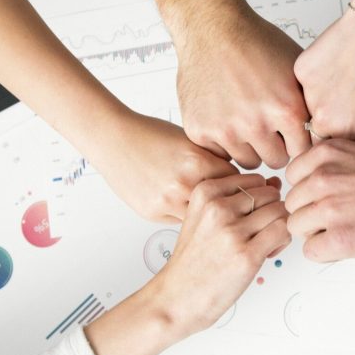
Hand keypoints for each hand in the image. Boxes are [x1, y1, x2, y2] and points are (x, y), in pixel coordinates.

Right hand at [85, 173, 290, 354]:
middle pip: (270, 194)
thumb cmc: (193, 261)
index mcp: (204, 192)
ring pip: (280, 211)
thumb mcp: (204, 217)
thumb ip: (238, 198)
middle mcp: (217, 208)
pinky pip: (283, 231)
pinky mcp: (247, 254)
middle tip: (261, 232)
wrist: (176, 298)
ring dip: (279, 227)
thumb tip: (274, 183)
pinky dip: (282, 241)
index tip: (252, 216)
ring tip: (264, 244)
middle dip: (272, 211)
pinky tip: (267, 252)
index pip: (255, 179)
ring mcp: (232, 231)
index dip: (261, 197)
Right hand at [94, 112, 238, 222]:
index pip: (236, 181)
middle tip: (227, 198)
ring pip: (202, 217)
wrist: (113, 139)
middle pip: (222, 202)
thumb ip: (213, 159)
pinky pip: (181, 221)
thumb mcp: (190, 139)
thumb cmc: (149, 134)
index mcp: (197, 160)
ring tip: (205, 203)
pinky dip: (185, 214)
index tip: (241, 185)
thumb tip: (235, 177)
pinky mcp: (153, 212)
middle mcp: (183, 183)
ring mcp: (167, 201)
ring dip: (205, 212)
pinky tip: (181, 203)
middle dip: (226, 201)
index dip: (239, 183)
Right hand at [136, 0, 311, 169]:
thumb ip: (310, 104)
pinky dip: (223, 141)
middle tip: (268, 127)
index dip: (298, 142)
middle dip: (275, 147)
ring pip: (248, 161)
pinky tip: (225, 116)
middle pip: (276, 161)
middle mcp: (257, 123)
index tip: (292, 134)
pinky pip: (220, 154)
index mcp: (287, 109)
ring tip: (246, 120)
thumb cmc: (255, 43)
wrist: (212, 28)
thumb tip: (329, 129)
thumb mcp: (297, 70)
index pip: (303, 152)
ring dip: (249, 146)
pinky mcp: (200, 130)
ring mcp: (226, 129)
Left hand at [285, 139, 354, 260]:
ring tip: (350, 230)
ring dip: (319, 234)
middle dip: (313, 214)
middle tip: (343, 218)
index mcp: (328, 153)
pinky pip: (311, 252)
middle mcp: (323, 177)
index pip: (293, 177)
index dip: (310, 192)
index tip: (328, 198)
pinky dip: (328, 252)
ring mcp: (329, 208)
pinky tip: (352, 244)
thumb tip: (313, 187)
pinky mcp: (341, 238)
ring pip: (297, 228)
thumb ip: (333, 168)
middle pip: (293, 205)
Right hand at [295, 0, 354, 144]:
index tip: (345, 128)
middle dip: (327, 123)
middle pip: (315, 132)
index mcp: (347, 134)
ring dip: (319, 100)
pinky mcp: (300, 73)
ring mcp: (308, 95)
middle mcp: (323, 120)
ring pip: (306, 108)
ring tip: (342, 80)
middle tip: (344, 101)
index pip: (331, 151)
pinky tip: (333, 66)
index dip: (339, 140)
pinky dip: (314, 79)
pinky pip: (302, 84)